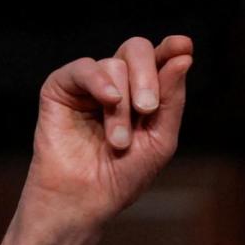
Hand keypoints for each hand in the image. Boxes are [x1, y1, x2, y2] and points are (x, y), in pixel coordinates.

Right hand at [25, 35, 193, 228]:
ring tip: (119, 142)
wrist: (86, 199)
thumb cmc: (124, 175)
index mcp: (144, 93)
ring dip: (122, 108)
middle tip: (148, 109)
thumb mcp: (160, 139)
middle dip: (147, 77)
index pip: (160, 60)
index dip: (172, 49)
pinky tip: (110, 100)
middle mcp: (118, 83)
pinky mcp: (61, 87)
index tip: (183, 45)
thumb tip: (183, 56)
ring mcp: (90, 84)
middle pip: (136, 50)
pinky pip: (84, 68)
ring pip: (114, 65)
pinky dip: (99, 82)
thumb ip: (172, 98)